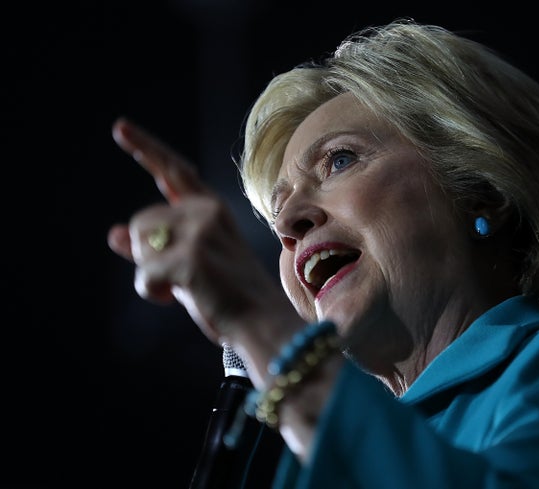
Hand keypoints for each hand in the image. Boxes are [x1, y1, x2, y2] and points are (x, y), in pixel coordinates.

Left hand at [107, 118, 295, 359]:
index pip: (173, 172)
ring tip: (185, 286)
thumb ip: (156, 245)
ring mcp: (200, 231)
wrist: (261, 322)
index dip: (145, 149)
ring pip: (139, 244)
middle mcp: (207, 211)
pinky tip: (176, 297)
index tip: (119, 127)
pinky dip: (152, 292)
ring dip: (151, 273)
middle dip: (147, 253)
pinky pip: (144, 274)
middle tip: (181, 276)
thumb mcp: (189, 262)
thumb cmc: (228, 295)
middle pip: (142, 221)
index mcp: (211, 209)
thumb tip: (114, 234)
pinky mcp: (191, 256)